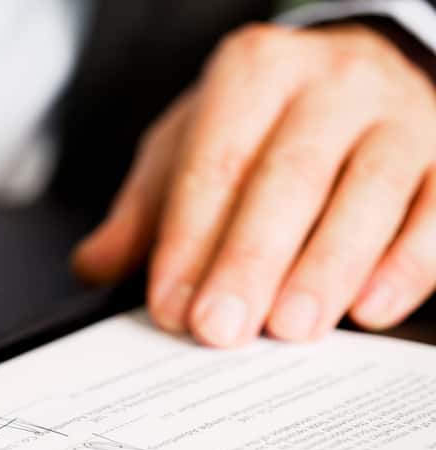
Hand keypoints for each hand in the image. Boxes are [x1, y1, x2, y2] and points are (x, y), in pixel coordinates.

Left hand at [73, 22, 435, 347]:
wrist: (358, 73)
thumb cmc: (264, 123)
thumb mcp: (191, 146)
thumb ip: (145, 209)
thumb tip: (93, 267)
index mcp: (253, 74)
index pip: (214, 165)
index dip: (189, 241)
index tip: (171, 307)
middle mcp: (329, 83)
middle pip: (287, 179)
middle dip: (249, 261)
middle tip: (220, 328)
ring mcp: (398, 114)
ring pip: (365, 195)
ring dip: (324, 269)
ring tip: (289, 328)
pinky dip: (406, 264)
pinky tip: (370, 310)